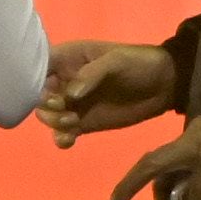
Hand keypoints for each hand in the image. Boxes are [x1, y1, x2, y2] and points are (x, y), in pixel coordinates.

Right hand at [40, 39, 176, 143]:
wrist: (166, 84)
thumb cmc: (139, 63)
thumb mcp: (116, 60)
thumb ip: (91, 74)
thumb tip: (69, 96)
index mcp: (67, 59)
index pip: (36, 68)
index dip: (34, 81)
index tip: (50, 92)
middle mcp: (64, 81)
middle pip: (39, 96)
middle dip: (46, 106)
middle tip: (66, 109)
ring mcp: (73, 104)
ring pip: (49, 116)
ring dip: (55, 122)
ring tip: (74, 122)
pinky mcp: (85, 123)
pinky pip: (64, 132)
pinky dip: (61, 138)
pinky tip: (70, 140)